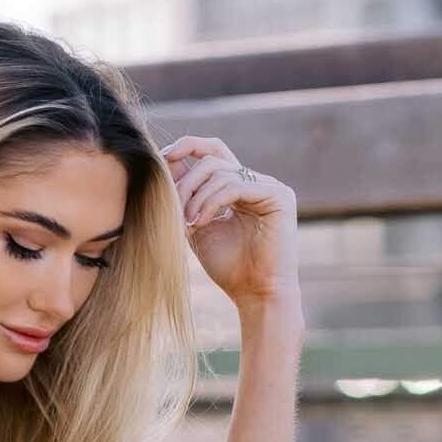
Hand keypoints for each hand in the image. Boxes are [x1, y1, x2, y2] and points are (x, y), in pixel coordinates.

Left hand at [161, 135, 299, 306]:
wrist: (255, 294)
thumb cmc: (228, 267)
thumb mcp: (197, 225)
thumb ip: (186, 197)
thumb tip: (164, 162)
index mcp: (240, 187)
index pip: (213, 153)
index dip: (187, 147)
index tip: (162, 158)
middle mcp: (257, 182)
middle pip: (212, 159)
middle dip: (186, 182)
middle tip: (173, 208)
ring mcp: (270, 187)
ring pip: (221, 172)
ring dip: (196, 197)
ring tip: (189, 223)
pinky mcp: (278, 196)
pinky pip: (235, 186)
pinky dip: (212, 202)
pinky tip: (202, 222)